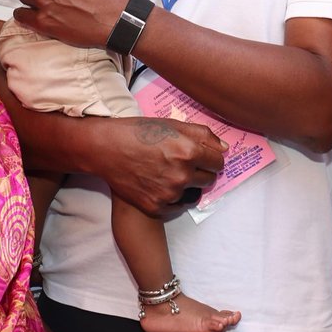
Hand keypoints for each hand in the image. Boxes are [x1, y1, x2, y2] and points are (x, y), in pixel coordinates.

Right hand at [98, 116, 226, 216]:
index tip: (205, 157)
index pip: (219, 162)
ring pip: (194, 193)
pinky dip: (173, 197)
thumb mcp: (173, 124)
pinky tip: (160, 184)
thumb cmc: (139, 132)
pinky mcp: (157, 206)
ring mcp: (169, 193)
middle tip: (185, 163)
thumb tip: (224, 149)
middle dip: (202, 171)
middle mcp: (182, 175)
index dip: (213, 158)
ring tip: (171, 173)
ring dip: (188, 185)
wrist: (106, 149)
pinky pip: (178, 205)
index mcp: (189, 151)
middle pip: (210, 179)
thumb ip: (203, 135)